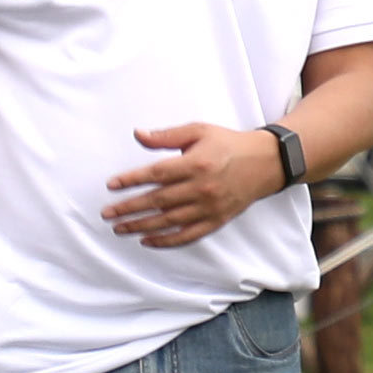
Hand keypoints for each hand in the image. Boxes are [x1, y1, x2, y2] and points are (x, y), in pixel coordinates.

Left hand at [104, 121, 281, 248]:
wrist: (265, 162)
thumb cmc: (228, 144)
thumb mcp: (199, 131)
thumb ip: (167, 136)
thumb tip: (138, 135)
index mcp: (196, 163)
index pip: (156, 174)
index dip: (131, 180)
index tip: (111, 185)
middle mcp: (201, 188)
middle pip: (158, 201)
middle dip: (129, 208)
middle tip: (107, 213)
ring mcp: (209, 207)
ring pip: (169, 221)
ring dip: (142, 226)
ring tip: (120, 228)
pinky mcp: (217, 220)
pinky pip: (188, 234)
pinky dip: (167, 240)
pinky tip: (148, 240)